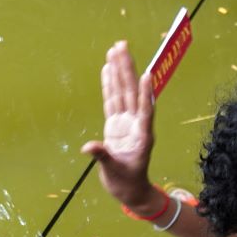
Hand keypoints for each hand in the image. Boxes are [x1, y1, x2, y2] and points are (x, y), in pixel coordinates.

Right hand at [81, 41, 159, 213]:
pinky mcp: (115, 125)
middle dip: (127, 68)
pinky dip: (109, 85)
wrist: (130, 190)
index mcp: (142, 136)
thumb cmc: (127, 184)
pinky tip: (107, 69)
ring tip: (115, 50)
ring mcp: (125, 123)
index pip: (145, 110)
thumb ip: (104, 157)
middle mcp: (135, 125)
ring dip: (118, 71)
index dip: (145, 93)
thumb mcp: (116, 173)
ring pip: (121, 92)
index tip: (147, 74)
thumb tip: (89, 147)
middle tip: (122, 45)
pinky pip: (112, 101)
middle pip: (130, 92)